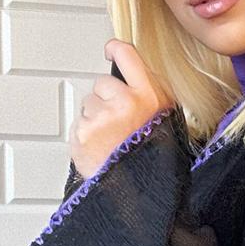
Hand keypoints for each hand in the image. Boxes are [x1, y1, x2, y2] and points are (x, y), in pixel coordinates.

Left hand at [69, 39, 175, 179]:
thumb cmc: (154, 162)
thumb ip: (150, 96)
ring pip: (88, 104)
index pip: (128, 56)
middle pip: (102, 83)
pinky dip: (85, 136)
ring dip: (95, 119)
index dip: (116, 50)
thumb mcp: (166, 122)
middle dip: (105, 99)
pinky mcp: (83, 133)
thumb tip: (130, 76)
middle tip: (117, 125)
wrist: (140, 195)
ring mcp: (102, 117)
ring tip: (111, 142)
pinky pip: (78, 124)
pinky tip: (100, 150)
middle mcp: (126, 102)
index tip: (110, 50)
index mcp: (151, 96)